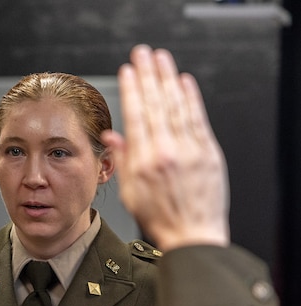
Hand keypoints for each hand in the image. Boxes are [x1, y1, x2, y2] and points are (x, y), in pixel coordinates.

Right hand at [101, 45, 229, 250]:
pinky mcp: (209, 153)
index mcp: (145, 162)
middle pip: (157, 104)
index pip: (137, 116)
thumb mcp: (130, 193)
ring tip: (162, 60)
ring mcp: (191, 150)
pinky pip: (198, 119)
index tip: (128, 71)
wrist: (192, 235)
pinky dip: (191, 98)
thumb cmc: (160, 218)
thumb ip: (123, 161)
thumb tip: (112, 138)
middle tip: (143, 54)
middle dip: (149, 75)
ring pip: (177, 106)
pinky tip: (185, 83)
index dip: (132, 90)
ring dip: (169, 79)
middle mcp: (168, 152)